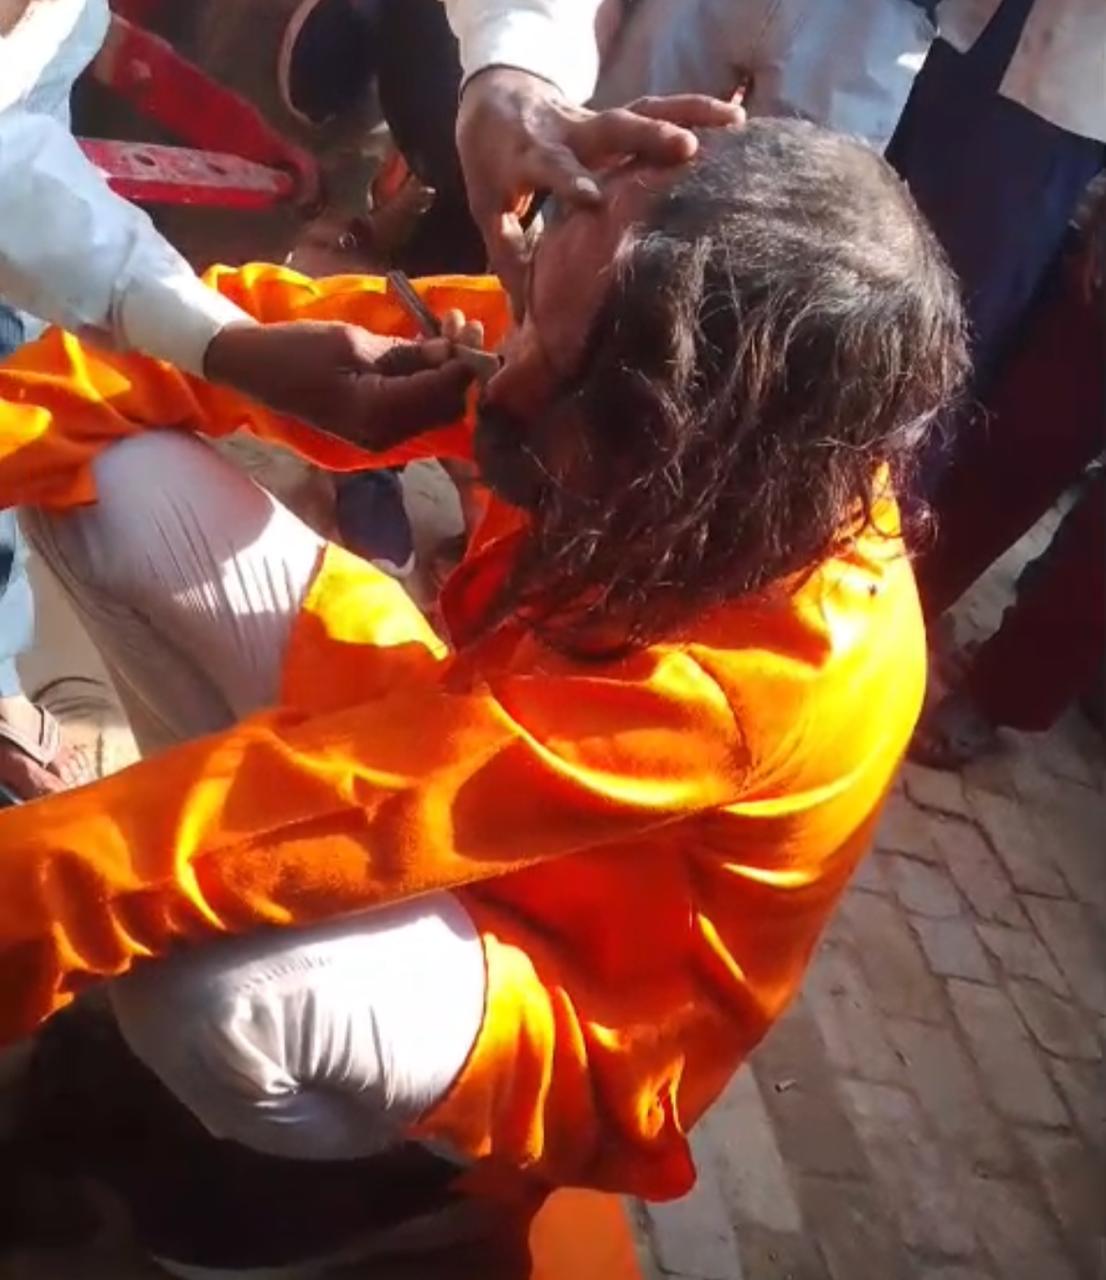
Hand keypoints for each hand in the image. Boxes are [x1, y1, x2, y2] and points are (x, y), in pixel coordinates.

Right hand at [203, 321, 474, 449]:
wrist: (253, 369)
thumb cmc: (296, 349)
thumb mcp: (354, 341)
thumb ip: (406, 352)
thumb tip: (450, 352)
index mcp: (378, 415)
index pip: (442, 394)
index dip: (465, 364)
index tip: (474, 329)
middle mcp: (386, 435)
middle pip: (446, 406)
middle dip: (461, 366)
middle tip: (464, 324)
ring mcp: (382, 435)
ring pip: (435, 407)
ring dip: (447, 370)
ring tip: (449, 327)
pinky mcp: (377, 426)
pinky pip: (416, 405)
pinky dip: (428, 379)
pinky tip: (430, 345)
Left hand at [456, 69, 742, 296]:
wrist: (496, 99)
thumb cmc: (493, 165)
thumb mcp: (489, 209)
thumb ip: (509, 256)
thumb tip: (522, 318)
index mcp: (530, 154)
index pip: (551, 166)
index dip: (571, 180)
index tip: (593, 198)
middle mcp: (568, 131)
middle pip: (610, 129)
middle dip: (648, 138)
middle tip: (686, 148)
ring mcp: (597, 120)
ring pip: (642, 112)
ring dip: (687, 116)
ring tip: (731, 123)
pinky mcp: (617, 115)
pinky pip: (658, 109)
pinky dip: (694, 111)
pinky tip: (733, 120)